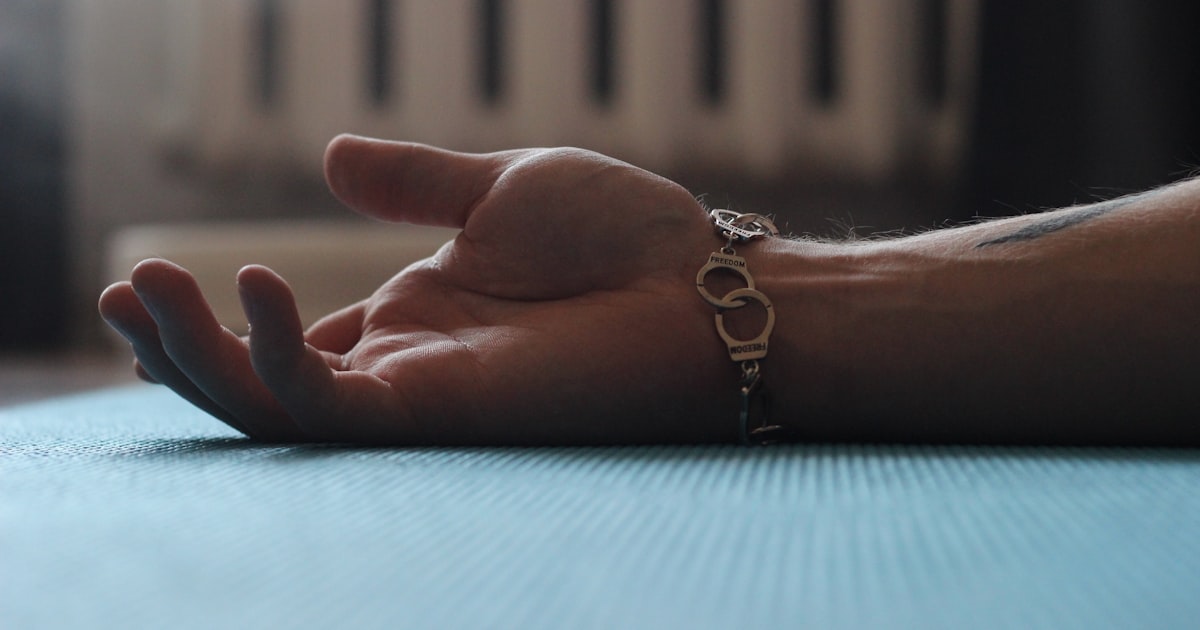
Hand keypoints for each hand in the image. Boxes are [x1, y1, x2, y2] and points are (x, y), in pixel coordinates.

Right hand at [99, 136, 740, 443]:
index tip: (156, 285)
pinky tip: (257, 296)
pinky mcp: (444, 409)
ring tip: (142, 295)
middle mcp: (408, 364)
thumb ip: (412, 183)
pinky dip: (280, 359)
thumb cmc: (624, 236)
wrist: (705, 282)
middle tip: (123, 299)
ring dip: (198, 360)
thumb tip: (330, 155)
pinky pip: (336, 406)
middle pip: (267, 382)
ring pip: (278, 408)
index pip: (294, 340)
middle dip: (184, 350)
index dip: (220, 324)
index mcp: (417, 316)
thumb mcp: (500, 189)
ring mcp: (421, 393)